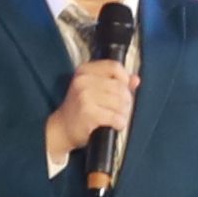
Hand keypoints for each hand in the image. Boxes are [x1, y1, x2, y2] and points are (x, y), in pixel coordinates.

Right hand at [45, 49, 141, 171]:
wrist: (61, 129)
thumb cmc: (79, 109)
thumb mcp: (93, 89)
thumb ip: (115, 82)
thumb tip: (136, 79)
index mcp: (85, 71)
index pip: (114, 66)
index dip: (125, 78)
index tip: (125, 89)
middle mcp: (83, 80)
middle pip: (120, 86)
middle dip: (126, 101)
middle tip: (122, 110)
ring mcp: (85, 96)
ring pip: (120, 102)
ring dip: (124, 114)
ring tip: (118, 118)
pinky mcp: (88, 112)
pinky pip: (115, 117)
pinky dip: (119, 123)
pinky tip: (115, 125)